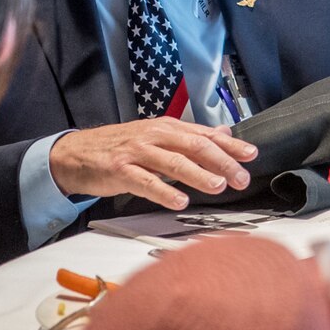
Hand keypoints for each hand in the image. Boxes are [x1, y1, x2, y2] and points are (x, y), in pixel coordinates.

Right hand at [47, 119, 256, 208]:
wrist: (77, 153)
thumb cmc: (121, 147)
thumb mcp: (157, 135)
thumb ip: (190, 136)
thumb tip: (223, 132)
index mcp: (167, 127)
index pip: (205, 134)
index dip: (230, 144)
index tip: (252, 154)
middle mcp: (155, 136)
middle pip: (194, 146)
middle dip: (221, 162)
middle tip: (241, 177)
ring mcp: (137, 152)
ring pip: (173, 163)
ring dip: (198, 175)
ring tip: (218, 186)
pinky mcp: (120, 170)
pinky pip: (145, 182)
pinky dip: (164, 192)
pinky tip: (180, 202)